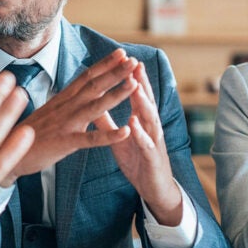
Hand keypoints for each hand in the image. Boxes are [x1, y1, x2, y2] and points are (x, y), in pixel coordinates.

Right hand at [7, 48, 138, 182]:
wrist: (4, 152)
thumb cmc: (29, 134)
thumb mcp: (49, 112)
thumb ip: (66, 101)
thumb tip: (79, 90)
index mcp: (62, 99)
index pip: (86, 77)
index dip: (105, 64)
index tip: (121, 53)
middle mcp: (65, 107)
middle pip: (94, 85)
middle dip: (115, 72)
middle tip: (135, 60)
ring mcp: (65, 123)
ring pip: (95, 106)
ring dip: (116, 95)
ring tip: (135, 84)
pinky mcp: (64, 142)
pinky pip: (89, 139)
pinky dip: (108, 136)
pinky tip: (125, 131)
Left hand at [94, 62, 182, 224]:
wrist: (154, 188)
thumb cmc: (137, 160)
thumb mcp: (118, 139)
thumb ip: (107, 121)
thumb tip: (94, 103)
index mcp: (141, 121)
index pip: (136, 95)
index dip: (129, 77)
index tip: (122, 59)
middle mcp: (150, 127)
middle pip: (146, 100)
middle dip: (140, 82)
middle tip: (134, 63)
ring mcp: (153, 141)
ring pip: (149, 118)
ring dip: (142, 102)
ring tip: (135, 86)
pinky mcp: (152, 157)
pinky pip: (145, 143)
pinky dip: (139, 133)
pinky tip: (133, 123)